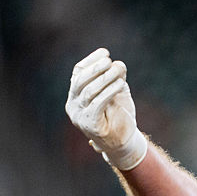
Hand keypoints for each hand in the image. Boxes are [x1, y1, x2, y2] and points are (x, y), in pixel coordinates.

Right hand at [65, 47, 147, 170]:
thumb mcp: (117, 93)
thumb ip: (115, 79)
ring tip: (118, 69)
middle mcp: (73, 105)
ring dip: (105, 78)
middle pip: (80, 80)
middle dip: (96, 68)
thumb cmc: (118, 116)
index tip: (105, 53)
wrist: (123, 142)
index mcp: (76, 95)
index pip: (78, 73)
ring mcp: (79, 116)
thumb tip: (118, 64)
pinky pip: (97, 104)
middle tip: (110, 60)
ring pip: (89, 91)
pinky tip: (120, 83)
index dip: (91, 61)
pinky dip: (109, 91)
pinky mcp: (89, 124)